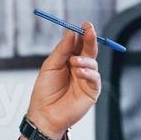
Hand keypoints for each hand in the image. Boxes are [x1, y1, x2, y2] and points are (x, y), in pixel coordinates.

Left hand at [25, 21, 100, 138]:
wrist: (45, 114)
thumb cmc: (45, 91)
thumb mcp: (51, 65)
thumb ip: (62, 49)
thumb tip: (72, 32)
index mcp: (69, 60)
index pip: (79, 43)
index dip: (82, 34)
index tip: (84, 25)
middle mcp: (79, 67)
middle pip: (89, 50)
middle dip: (90, 39)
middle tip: (89, 29)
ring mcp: (86, 79)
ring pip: (93, 62)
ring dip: (85, 59)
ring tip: (74, 62)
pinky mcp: (92, 91)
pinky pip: (95, 78)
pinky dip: (88, 73)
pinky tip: (79, 72)